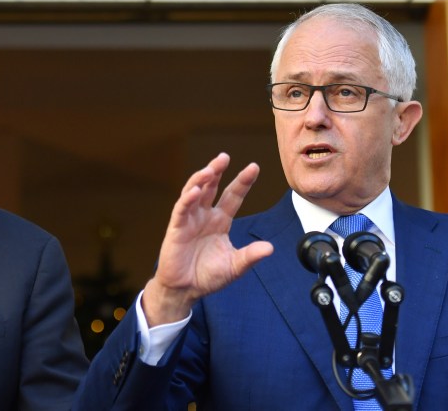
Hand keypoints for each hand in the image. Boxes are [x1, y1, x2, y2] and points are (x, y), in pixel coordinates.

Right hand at [142, 153, 273, 326]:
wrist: (185, 290)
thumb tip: (270, 248)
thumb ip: (250, 256)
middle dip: (217, 170)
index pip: (233, 196)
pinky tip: (196, 190)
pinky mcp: (177, 228)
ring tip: (211, 169)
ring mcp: (190, 219)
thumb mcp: (234, 266)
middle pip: (212, 187)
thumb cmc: (208, 276)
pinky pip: (182, 209)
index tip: (254, 167)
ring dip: (201, 179)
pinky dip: (187, 199)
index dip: (243, 182)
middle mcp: (205, 216)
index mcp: (220, 221)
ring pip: (194, 191)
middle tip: (225, 156)